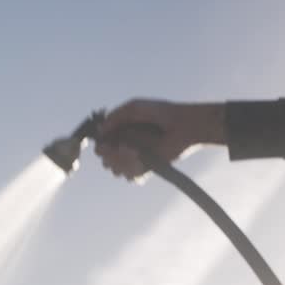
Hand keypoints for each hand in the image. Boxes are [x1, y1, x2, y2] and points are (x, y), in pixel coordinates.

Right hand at [95, 99, 225, 179]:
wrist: (185, 125)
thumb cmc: (162, 113)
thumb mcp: (134, 108)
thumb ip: (114, 117)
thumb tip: (99, 131)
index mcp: (121, 132)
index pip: (101, 144)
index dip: (101, 146)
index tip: (104, 144)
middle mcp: (126, 146)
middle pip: (105, 159)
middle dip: (110, 155)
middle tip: (122, 147)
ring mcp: (136, 158)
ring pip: (116, 169)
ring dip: (121, 161)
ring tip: (134, 152)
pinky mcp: (147, 168)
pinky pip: (131, 176)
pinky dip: (132, 169)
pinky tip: (140, 158)